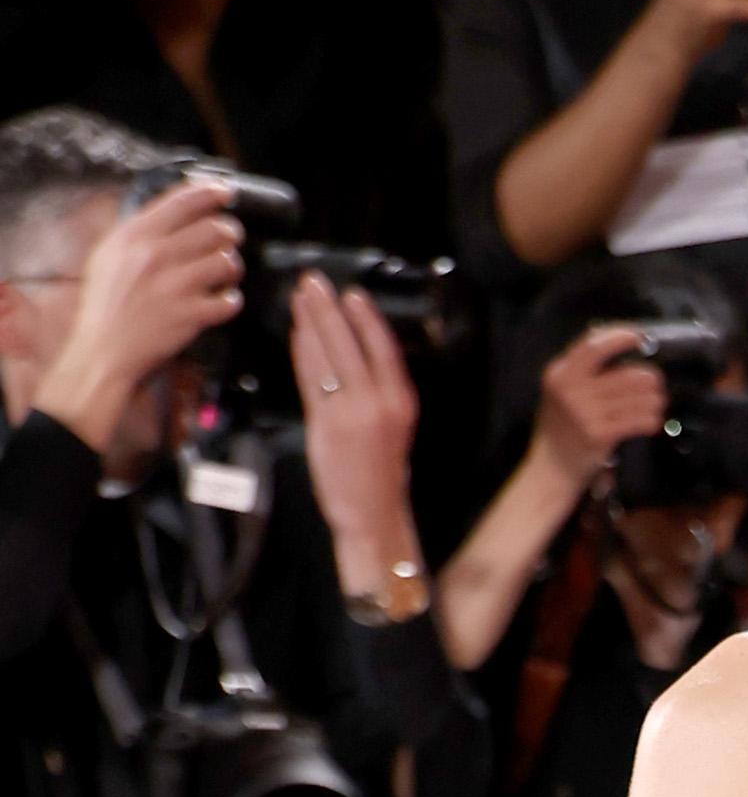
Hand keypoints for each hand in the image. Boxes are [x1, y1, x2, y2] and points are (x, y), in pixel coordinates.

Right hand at [35, 172, 244, 450]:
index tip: (225, 191)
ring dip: (232, 267)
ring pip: (227, 262)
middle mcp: (156, 256)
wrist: (104, 351)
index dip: (210, 192)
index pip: (182, 201)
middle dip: (229, 232)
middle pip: (215, 229)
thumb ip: (136, 232)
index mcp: (135, 235)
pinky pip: (229, 301)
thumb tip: (168, 213)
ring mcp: (175, 287)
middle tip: (230, 238)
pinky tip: (223, 300)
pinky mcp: (191, 316)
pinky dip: (231, 300)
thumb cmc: (105, 305)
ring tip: (225, 272)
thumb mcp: (108, 255)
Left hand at [289, 273, 424, 572]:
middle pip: (349, 343)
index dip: (363, 316)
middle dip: (328, 308)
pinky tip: (297, 335)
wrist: (373, 515)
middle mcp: (379, 402)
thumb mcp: (392, 425)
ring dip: (310, 322)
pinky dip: (303, 353)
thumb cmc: (380, 472)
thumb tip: (351, 350)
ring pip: (327, 356)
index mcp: (401, 400)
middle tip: (312, 281)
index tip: (349, 292)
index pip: (381, 346)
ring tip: (300, 299)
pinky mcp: (326, 424)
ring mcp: (352, 413)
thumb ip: (376, 390)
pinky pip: (311, 379)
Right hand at [531, 321, 674, 497]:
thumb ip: (582, 370)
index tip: (638, 337)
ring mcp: (586, 413)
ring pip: (636, 397)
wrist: (551, 468)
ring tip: (657, 402)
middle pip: (625, 374)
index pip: (593, 345)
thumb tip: (618, 347)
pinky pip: (637, 421)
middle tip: (656, 383)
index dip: (619, 337)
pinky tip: (653, 420)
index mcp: (560, 373)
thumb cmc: (560, 427)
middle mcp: (571, 390)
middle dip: (648, 378)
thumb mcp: (559, 390)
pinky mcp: (600, 435)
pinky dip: (650, 419)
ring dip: (654, 400)